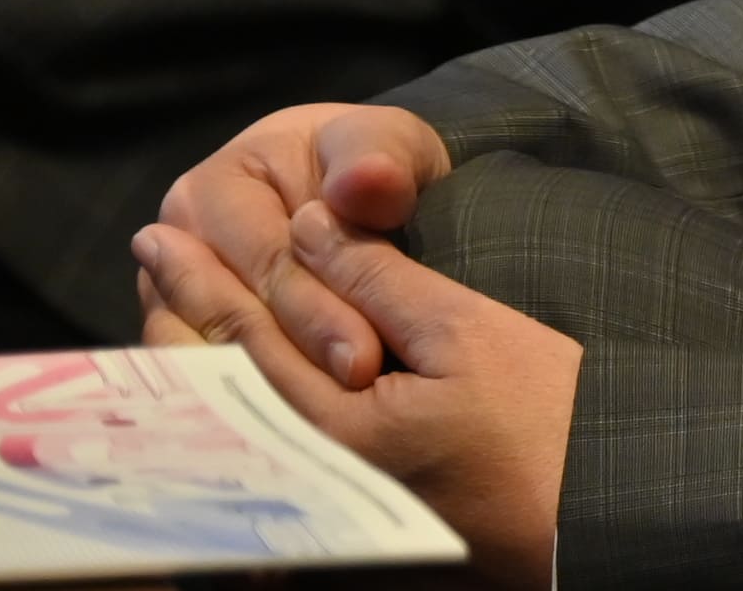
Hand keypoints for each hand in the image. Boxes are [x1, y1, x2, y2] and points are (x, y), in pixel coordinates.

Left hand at [136, 199, 576, 590]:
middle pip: (225, 382)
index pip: (246, 336)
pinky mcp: (347, 517)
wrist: (593, 513)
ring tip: (167, 311)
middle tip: (149, 262)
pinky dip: (240, 401)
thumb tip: (306, 226)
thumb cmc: (547, 418)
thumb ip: (378, 280)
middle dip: (181, 316)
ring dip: (200, 356)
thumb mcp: (468, 333)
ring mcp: (325, 501)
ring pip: (240, 417)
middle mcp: (310, 473)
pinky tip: (227, 376)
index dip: (202, 280)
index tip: (162, 237)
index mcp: (334, 425)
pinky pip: (272, 449)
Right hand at [147, 105, 454, 392]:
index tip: (365, 360)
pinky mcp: (190, 349)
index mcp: (210, 189)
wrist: (374, 197)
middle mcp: (175, 251)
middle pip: (237, 319)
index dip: (316, 310)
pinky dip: (259, 408)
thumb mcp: (388, 146)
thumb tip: (362, 182)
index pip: (264, 263)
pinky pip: (213, 388)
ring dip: (282, 391)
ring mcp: (172, 306)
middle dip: (304, 357)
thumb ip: (377, 158)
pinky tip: (300, 434)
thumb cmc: (375, 166)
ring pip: (220, 362)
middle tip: (361, 390)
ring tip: (339, 416)